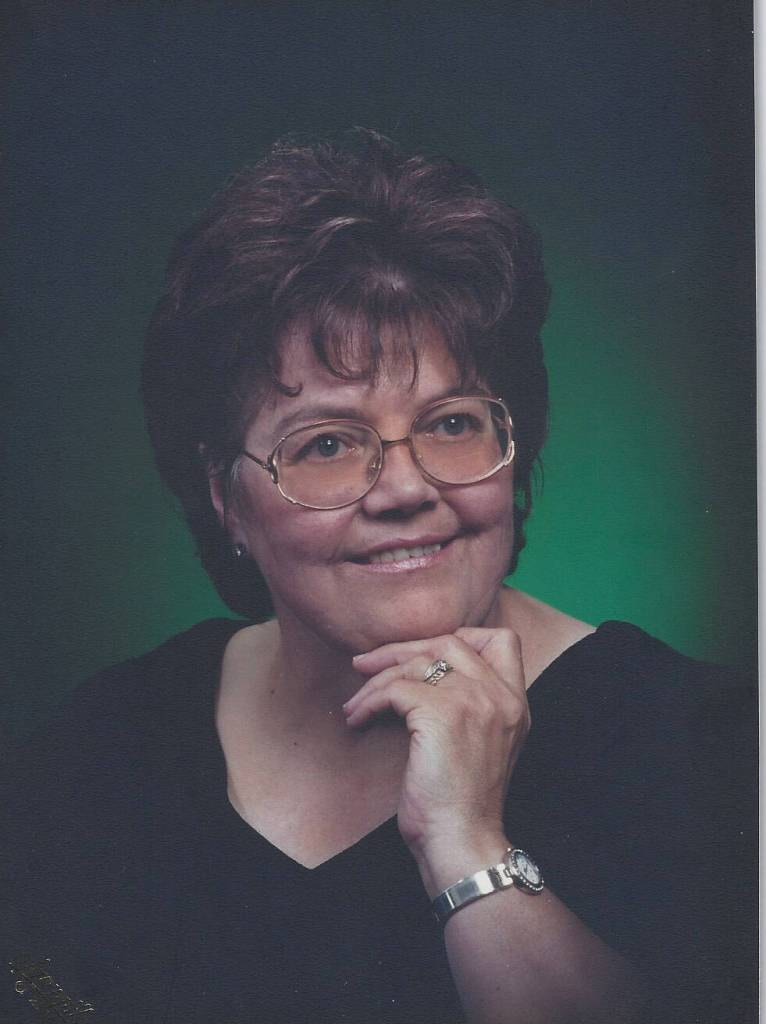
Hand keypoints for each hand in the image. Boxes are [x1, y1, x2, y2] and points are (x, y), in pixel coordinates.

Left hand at [343, 627, 529, 866]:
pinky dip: (369, 701)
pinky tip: (358, 719)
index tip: (424, 657)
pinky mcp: (441, 713)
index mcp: (515, 702)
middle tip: (367, 664)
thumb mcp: (485, 745)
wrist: (462, 842)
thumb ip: (473, 707)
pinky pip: (394, 689)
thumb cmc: (462, 803)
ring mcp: (473, 701)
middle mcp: (500, 695)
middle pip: (449, 642)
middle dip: (402, 650)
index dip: (461, 637)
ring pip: (416, 663)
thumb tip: (424, 674)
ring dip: (377, 679)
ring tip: (356, 703)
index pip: (502, 640)